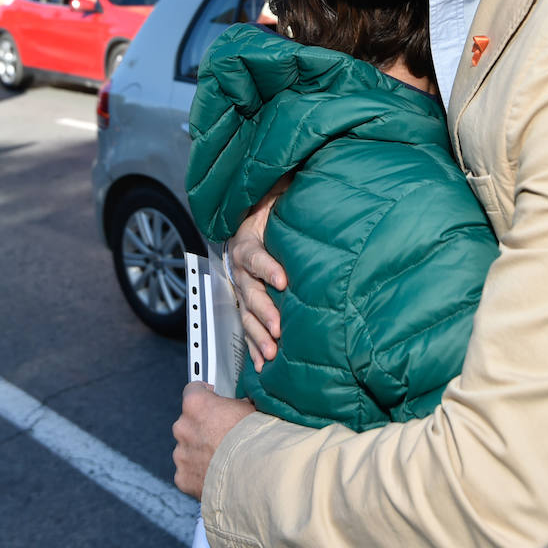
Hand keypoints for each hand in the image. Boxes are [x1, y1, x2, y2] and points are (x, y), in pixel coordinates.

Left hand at [172, 383, 255, 499]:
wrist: (256, 473)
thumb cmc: (255, 437)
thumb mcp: (251, 408)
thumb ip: (237, 404)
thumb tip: (239, 405)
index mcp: (197, 404)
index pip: (193, 390)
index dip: (206, 395)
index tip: (213, 401)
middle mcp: (183, 427)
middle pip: (189, 422)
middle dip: (203, 427)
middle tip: (224, 435)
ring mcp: (181, 454)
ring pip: (188, 449)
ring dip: (200, 451)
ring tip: (223, 459)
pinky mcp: (182, 477)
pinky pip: (189, 472)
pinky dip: (200, 473)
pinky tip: (218, 474)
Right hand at [228, 176, 290, 371]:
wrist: (254, 217)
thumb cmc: (273, 207)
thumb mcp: (278, 195)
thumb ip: (288, 193)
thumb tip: (306, 183)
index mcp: (247, 241)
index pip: (255, 255)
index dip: (268, 267)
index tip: (283, 279)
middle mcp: (241, 268)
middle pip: (249, 292)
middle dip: (264, 312)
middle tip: (279, 328)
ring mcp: (242, 288)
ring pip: (246, 314)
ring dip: (258, 335)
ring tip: (272, 352)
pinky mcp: (248, 303)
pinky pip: (248, 327)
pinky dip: (255, 346)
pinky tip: (264, 364)